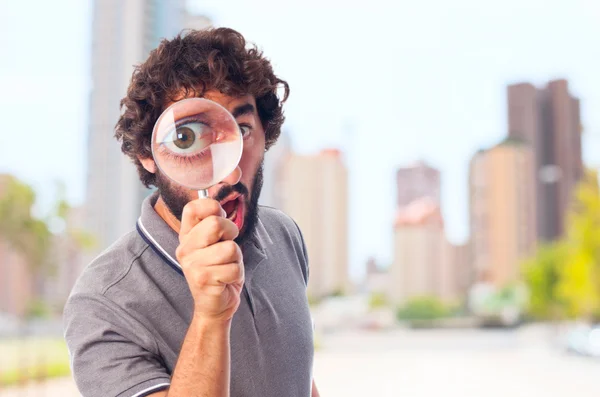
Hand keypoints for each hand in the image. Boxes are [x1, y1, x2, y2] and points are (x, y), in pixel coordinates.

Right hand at [175, 198, 243, 321]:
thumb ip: (215, 221)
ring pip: (230, 248)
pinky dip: (237, 274)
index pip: (194, 207)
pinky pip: (234, 267)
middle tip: (227, 247)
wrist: (215, 305)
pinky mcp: (204, 280)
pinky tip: (226, 280)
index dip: (213, 208)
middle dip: (232, 234)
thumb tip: (223, 184)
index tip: (220, 219)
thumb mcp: (216, 242)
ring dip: (236, 259)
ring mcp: (192, 265)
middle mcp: (185, 248)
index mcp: (187, 235)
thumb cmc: (219, 270)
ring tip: (226, 267)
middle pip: (217, 224)